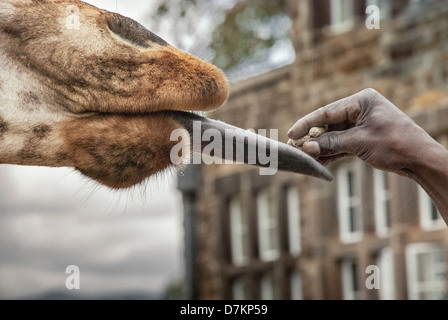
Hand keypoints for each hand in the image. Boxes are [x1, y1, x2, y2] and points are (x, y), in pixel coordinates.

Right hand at [287, 88, 434, 176]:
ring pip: (334, 136)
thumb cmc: (395, 144)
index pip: (327, 111)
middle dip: (312, 138)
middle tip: (294, 147)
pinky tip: (317, 162)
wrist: (420, 160)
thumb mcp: (359, 142)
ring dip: (320, 148)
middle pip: (328, 124)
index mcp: (361, 101)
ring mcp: (361, 124)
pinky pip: (342, 145)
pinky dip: (331, 153)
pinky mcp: (363, 138)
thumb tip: (306, 147)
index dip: (307, 123)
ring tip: (304, 157)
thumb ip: (331, 143)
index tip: (291, 133)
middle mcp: (360, 110)